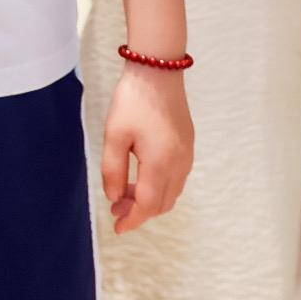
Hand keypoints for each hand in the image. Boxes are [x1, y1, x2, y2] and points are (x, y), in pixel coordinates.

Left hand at [100, 64, 193, 232]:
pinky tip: (141, 178)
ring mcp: (187, 155)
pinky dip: (160, 187)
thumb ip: (112, 169)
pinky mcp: (188, 146)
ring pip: (171, 193)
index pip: (147, 205)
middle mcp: (179, 164)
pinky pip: (176, 179)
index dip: (131, 220)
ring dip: (150, 200)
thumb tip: (114, 197)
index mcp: (160, 163)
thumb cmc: (133, 101)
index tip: (117, 229)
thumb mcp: (114, 135)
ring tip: (124, 193)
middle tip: (116, 209)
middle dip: (139, 212)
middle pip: (162, 204)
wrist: (158, 70)